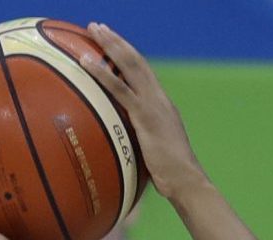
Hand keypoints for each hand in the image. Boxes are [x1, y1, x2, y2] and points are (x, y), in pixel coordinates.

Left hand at [80, 23, 205, 201]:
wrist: (186, 180)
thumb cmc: (170, 175)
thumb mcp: (154, 151)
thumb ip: (141, 142)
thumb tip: (125, 147)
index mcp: (162, 104)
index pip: (143, 72)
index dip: (128, 54)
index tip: (113, 42)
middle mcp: (159, 98)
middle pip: (136, 61)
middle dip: (117, 41)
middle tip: (99, 26)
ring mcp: (153, 104)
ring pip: (129, 66)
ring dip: (110, 45)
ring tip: (94, 29)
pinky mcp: (145, 116)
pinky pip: (120, 89)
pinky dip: (103, 73)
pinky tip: (87, 62)